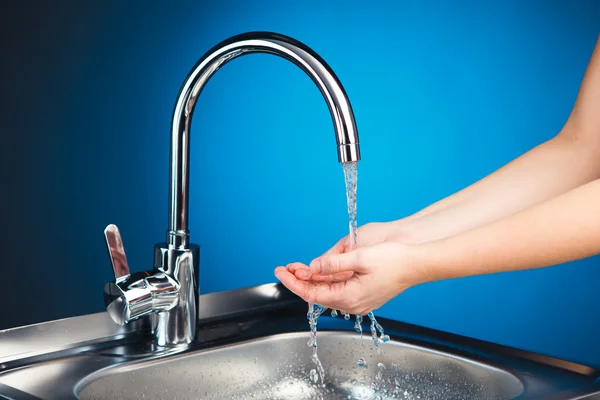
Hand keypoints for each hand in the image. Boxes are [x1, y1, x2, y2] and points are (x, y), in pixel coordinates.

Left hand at [274, 241, 429, 314]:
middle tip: (284, 268)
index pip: (312, 292)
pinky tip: (319, 272)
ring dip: (312, 280)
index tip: (280, 271)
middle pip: (317, 294)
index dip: (293, 282)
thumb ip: (333, 263)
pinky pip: (338, 290)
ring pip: (327, 292)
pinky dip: (326, 281)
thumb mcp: (359, 257)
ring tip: (297, 268)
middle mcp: (352, 304)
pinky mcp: (364, 295)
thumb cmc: (394, 260)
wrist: (418, 264)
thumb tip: (313, 267)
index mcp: (349, 297)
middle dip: (299, 281)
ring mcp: (359, 301)